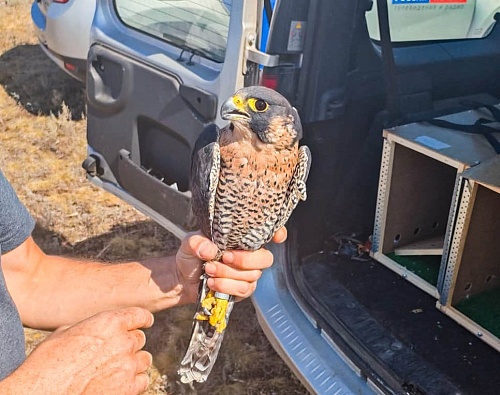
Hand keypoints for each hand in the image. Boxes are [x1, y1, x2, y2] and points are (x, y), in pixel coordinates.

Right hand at [1, 307, 153, 394]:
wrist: (41, 393)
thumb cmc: (46, 363)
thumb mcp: (64, 334)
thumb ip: (88, 327)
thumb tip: (92, 329)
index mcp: (109, 323)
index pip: (139, 315)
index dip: (142, 319)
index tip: (144, 322)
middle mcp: (123, 342)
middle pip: (139, 339)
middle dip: (130, 344)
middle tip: (116, 352)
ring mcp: (127, 366)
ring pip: (144, 360)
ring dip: (134, 363)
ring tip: (118, 369)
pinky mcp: (128, 389)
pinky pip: (142, 381)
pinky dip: (134, 382)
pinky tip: (122, 383)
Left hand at [176, 228, 286, 302]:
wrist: (184, 278)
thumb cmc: (192, 255)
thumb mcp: (191, 243)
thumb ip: (197, 242)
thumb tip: (209, 249)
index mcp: (242, 239)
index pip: (268, 234)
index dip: (279, 234)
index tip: (277, 237)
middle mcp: (249, 255)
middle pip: (265, 258)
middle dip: (245, 260)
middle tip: (224, 257)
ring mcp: (247, 274)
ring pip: (252, 276)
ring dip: (228, 274)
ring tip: (210, 270)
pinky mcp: (241, 290)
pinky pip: (243, 289)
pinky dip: (226, 286)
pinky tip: (212, 283)